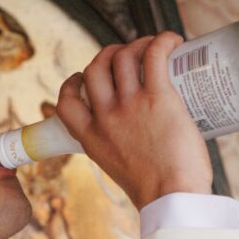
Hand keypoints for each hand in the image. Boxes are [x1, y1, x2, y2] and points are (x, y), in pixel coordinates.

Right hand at [52, 33, 212, 208]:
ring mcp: (129, 104)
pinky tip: (172, 40)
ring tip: (153, 47)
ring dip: (136, 45)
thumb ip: (122, 153)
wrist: (172, 199)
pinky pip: (154, 54)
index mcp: (91, 138)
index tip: (85, 78)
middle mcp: (105, 117)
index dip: (74, 83)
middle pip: (95, 68)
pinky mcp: (158, 96)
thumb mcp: (120, 170)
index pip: (66, 101)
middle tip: (128, 57)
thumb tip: (145, 148)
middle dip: (108, 55)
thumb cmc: (158, 193)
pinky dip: (162, 40)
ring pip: (123, 56)